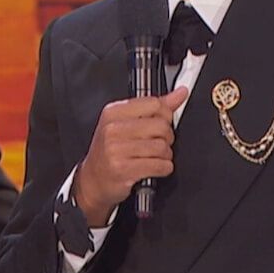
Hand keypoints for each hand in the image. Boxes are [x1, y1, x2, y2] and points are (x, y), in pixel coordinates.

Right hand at [73, 86, 188, 225]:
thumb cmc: (110, 150)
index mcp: (113, 112)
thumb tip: (180, 93)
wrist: (93, 179)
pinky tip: (155, 167)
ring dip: (165, 155)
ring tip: (155, 156)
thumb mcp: (125, 123)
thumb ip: (154, 107)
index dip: (164, 114)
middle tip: (158, 142)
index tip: (162, 122)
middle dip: (167, 137)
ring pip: (162, 146)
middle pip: (161, 125)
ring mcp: (116, 149)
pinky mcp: (123, 169)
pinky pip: (160, 165)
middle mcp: (113, 129)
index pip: (153, 103)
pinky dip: (164, 168)